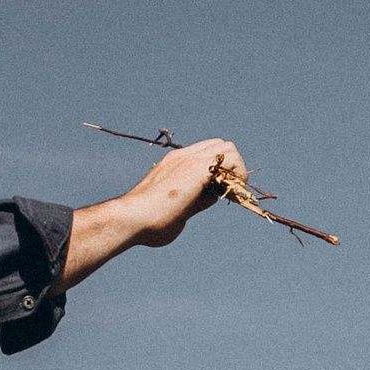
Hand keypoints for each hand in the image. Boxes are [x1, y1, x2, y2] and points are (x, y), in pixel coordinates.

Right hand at [60, 139, 242, 290]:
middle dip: (231, 168)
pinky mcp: (197, 168)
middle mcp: (182, 157)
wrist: (132, 219)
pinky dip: (237, 174)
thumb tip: (213, 196)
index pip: (207, 154)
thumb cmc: (147, 223)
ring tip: (231, 194)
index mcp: (175, 164)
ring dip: (236, 170)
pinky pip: (231, 159)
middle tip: (229, 192)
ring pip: (228, 148)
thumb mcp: (178, 209)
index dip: (219, 171)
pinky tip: (230, 194)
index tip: (221, 192)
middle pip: (220, 146)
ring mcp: (189, 160)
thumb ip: (195, 201)